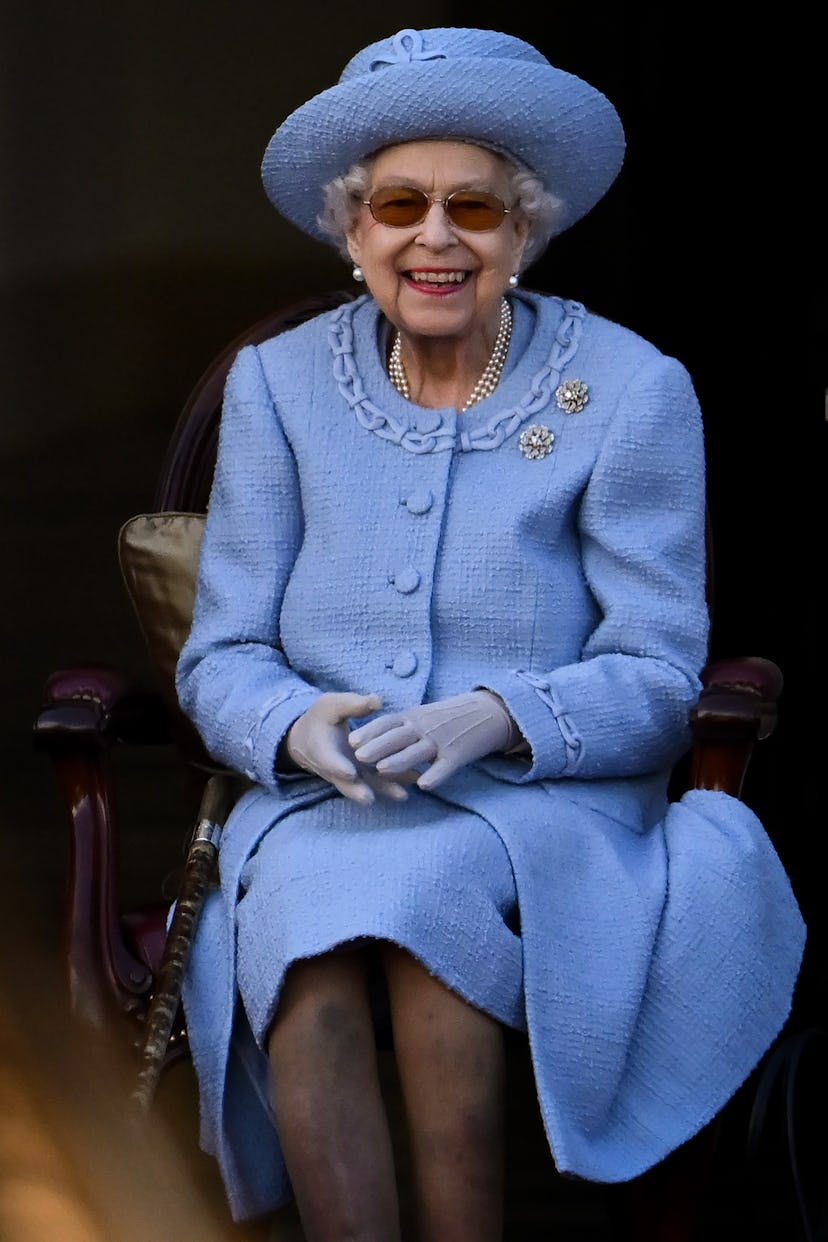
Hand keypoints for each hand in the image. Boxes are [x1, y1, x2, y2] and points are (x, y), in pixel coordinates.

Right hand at [286, 692, 412, 803]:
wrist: (308, 740)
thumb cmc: (321, 718)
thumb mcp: (332, 706)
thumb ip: (353, 705)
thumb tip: (377, 701)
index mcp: (323, 750)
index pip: (330, 761)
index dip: (339, 768)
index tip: (350, 772)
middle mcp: (335, 768)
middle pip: (345, 784)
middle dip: (358, 791)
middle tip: (369, 798)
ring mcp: (349, 776)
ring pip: (365, 786)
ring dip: (384, 790)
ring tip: (403, 795)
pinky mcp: (362, 777)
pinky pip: (377, 781)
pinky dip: (394, 782)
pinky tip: (415, 779)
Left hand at [349, 690, 519, 790]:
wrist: (489, 713)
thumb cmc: (450, 717)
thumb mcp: (424, 714)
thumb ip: (402, 725)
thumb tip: (374, 737)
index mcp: (414, 716)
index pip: (388, 722)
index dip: (370, 732)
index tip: (352, 740)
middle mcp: (425, 727)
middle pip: (398, 737)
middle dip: (378, 746)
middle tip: (358, 756)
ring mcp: (442, 740)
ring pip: (417, 752)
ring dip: (399, 761)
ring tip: (381, 769)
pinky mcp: (459, 754)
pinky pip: (445, 766)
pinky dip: (435, 775)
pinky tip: (424, 785)